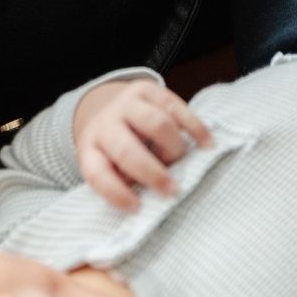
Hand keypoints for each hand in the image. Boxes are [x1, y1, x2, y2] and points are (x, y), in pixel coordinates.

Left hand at [72, 78, 212, 210]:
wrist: (107, 107)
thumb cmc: (115, 150)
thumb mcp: (111, 167)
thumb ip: (128, 182)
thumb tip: (154, 201)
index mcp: (90, 149)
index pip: (97, 174)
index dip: (116, 193)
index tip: (137, 208)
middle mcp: (104, 124)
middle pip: (126, 150)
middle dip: (152, 173)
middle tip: (172, 190)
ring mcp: (125, 103)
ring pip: (156, 124)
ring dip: (174, 148)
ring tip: (178, 160)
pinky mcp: (146, 89)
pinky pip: (175, 107)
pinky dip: (194, 127)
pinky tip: (206, 144)